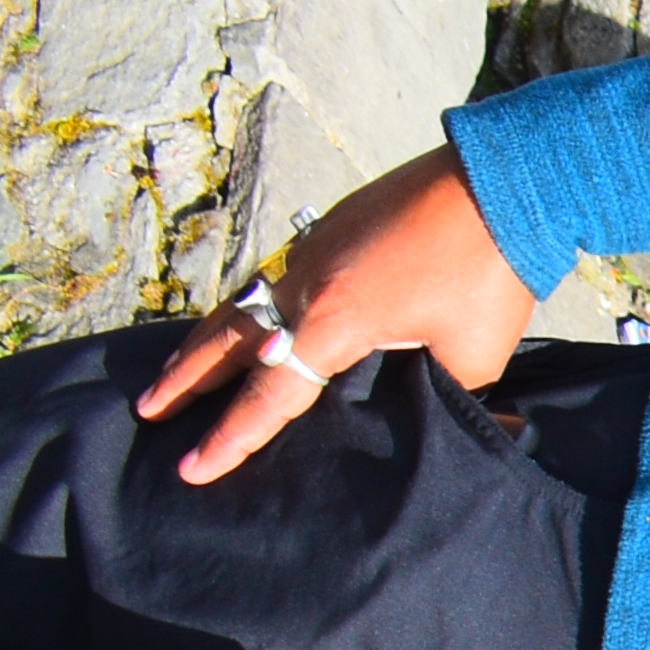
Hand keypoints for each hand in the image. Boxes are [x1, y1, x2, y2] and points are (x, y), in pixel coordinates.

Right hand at [133, 145, 542, 484]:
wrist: (500, 181)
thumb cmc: (489, 272)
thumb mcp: (470, 355)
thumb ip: (440, 394)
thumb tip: (435, 416)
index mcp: (333, 320)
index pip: (269, 395)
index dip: (231, 438)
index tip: (193, 468)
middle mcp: (306, 284)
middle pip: (228, 341)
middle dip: (186, 379)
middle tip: (148, 407)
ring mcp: (313, 251)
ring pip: (243, 305)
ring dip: (207, 341)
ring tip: (177, 370)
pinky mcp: (329, 229)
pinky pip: (270, 280)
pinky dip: (244, 308)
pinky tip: (247, 319)